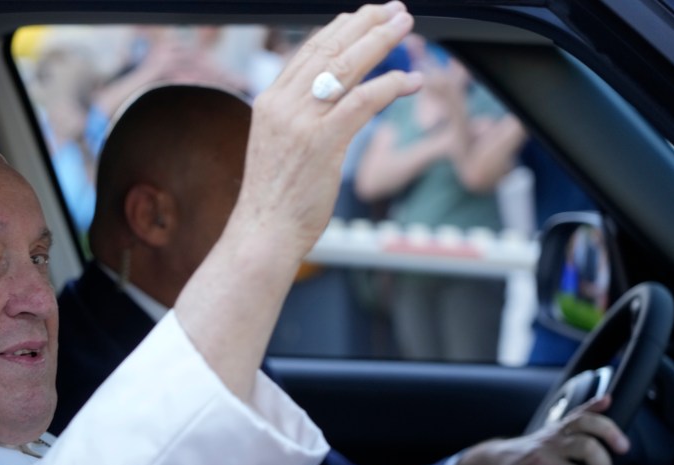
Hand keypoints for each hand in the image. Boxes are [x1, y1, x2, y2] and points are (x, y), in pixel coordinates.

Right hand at [232, 1, 422, 258]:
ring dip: (381, 41)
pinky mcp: (322, 142)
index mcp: (269, 102)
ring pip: (347, 66)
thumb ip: (298, 120)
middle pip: (329, 49)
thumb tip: (329, 104)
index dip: (340, 29)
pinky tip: (410, 81)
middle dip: (365, 24)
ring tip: (405, 26)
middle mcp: (282, 105)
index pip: (307, 51)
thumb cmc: (275, 200)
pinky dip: (391, 85)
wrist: (262, 233)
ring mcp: (301, 122)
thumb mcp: (278, 147)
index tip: (364, 17)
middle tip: (394, 10)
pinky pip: (364, 100)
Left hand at [455, 395, 629, 464]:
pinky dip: (593, 404)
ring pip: (584, 423)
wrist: (487, 461)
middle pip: (585, 447)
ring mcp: (552, 434)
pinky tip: (607, 400)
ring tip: (622, 446)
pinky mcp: (555, 427)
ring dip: (607, 430)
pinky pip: (576, 412)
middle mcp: (547, 446)